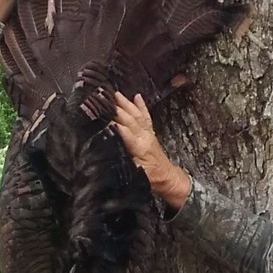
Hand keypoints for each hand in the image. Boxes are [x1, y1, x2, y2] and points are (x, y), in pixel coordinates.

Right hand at [112, 91, 191, 208]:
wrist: (167, 178)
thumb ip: (128, 164)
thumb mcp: (138, 176)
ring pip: (137, 115)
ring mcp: (148, 134)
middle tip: (105, 99)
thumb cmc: (152, 179)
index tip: (105, 117)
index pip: (126, 133)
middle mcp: (145, 138)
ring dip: (127, 104)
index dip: (116, 125)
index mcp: (140, 148)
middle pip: (131, 120)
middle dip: (119, 109)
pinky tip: (137, 97)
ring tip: (117, 94)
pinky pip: (146, 117)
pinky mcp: (150, 133)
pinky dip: (142, 106)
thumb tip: (114, 155)